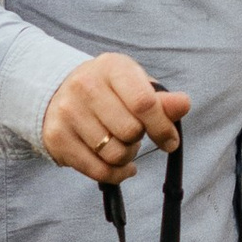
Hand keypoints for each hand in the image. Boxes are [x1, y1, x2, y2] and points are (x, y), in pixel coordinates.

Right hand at [42, 54, 188, 187]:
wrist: (59, 92)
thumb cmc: (109, 90)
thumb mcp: (136, 86)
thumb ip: (162, 100)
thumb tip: (184, 104)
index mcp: (111, 67)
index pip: (144, 103)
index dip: (162, 127)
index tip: (170, 140)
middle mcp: (85, 85)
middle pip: (130, 132)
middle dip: (139, 139)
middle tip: (133, 133)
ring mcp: (68, 112)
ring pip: (114, 154)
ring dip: (126, 156)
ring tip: (121, 144)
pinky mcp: (57, 137)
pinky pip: (98, 171)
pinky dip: (116, 174)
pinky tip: (120, 167)